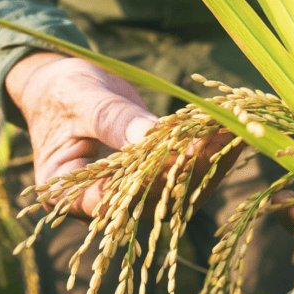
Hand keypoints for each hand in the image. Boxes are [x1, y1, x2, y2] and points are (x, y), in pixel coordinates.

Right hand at [6, 51, 240, 218]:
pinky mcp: (149, 181)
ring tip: (234, 129)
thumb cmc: (60, 92)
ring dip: (206, 162)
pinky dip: (204, 154)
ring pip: (173, 193)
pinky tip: (227, 130)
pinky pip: (180, 175)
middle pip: (151, 200)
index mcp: (68, 194)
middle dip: (189, 168)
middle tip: (221, 136)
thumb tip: (151, 136)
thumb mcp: (81, 99)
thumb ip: (112, 120)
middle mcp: (100, 206)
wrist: (59, 88)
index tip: (183, 153)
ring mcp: (128, 196)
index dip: (149, 180)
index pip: (114, 200)